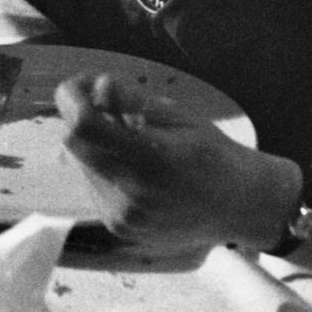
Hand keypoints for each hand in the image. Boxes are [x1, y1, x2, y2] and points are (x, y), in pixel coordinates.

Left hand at [55, 74, 288, 256]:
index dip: (72, 99)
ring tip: (130, 137)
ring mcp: (124, 216)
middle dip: (78, 116)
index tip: (75, 84)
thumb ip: (135, 101)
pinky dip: (103, 166)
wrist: (240, 208)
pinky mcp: (119, 227)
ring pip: (82, 163)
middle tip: (97, 97)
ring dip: (94, 143)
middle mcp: (133, 194)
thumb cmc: (213, 153)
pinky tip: (133, 165)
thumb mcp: (181, 117)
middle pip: (74, 144)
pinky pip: (93, 184)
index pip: (86, 126)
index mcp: (153, 160)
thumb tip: (98, 85)